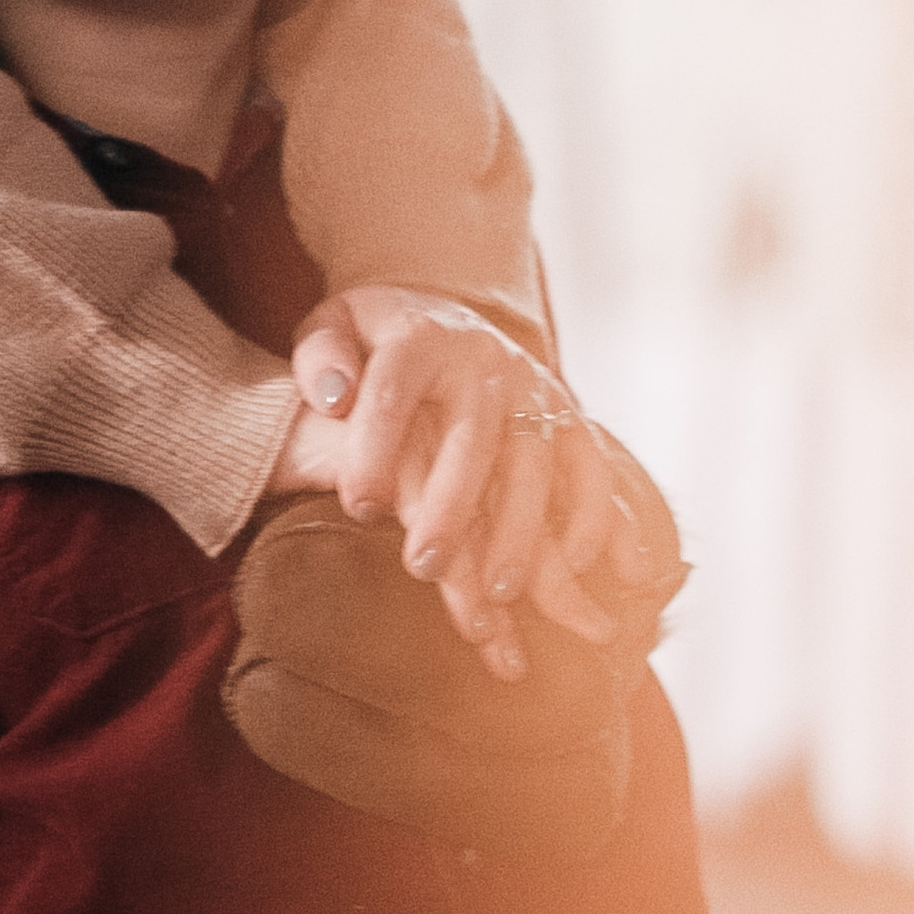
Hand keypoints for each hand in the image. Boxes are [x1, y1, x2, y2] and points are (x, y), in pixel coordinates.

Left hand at [271, 285, 647, 677]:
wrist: (452, 322)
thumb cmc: (378, 342)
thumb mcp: (337, 325)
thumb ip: (321, 355)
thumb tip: (333, 396)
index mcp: (419, 337)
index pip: (393, 389)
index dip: (374, 448)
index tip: (357, 507)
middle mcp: (483, 362)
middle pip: (472, 436)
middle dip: (451, 507)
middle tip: (424, 567)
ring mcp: (533, 391)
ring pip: (535, 462)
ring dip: (520, 529)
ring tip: (497, 591)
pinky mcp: (569, 418)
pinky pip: (592, 466)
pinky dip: (592, 515)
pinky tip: (578, 566)